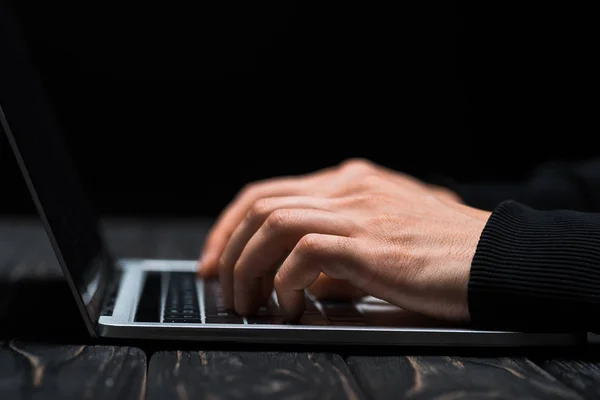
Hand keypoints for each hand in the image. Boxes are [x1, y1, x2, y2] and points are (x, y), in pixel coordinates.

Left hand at [198, 158, 462, 298]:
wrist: (499, 260)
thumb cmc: (443, 254)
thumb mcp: (382, 236)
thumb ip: (338, 243)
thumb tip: (293, 273)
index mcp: (351, 181)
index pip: (269, 192)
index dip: (231, 225)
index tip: (217, 259)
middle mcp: (350, 187)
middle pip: (260, 204)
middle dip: (229, 247)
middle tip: (222, 285)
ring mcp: (360, 211)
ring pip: (273, 223)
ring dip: (248, 266)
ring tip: (249, 301)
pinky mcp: (372, 244)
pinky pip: (304, 253)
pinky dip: (285, 282)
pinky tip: (291, 306)